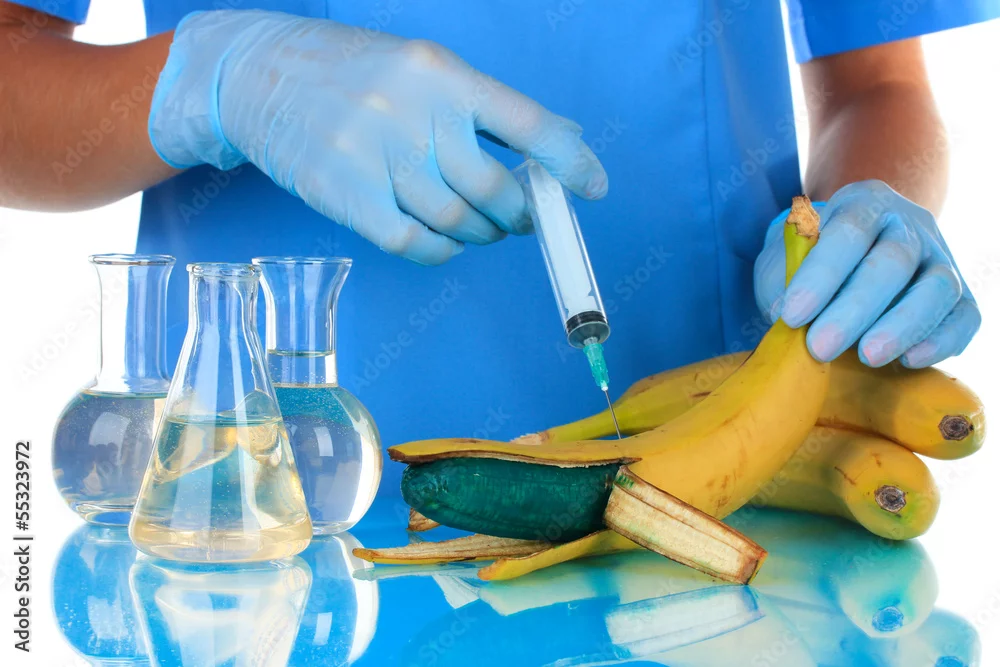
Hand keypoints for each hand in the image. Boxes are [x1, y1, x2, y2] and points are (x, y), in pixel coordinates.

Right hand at [148, 10, 606, 264]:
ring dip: (482, 234)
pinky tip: (442, 240)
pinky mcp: (347, 199)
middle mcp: (415, 115)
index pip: (528, 124)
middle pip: (495, 190)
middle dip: (520, 213)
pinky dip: (441, 251)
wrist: (257, 75)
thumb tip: (558, 142)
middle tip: (520, 216)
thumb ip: (482, 107)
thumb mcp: (421, 67)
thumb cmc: (352, 72)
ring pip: (458, 222)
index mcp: (443, 74)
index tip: (594, 187)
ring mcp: (378, 159)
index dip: (570, 162)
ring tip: (480, 226)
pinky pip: (415, 244)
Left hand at [754, 180, 979, 366]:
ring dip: (902, 326)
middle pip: (894, 260)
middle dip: (855, 308)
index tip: (792, 315)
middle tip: (820, 347)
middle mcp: (909, 225)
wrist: (853, 265)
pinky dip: (941, 340)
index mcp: (863, 204)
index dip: (821, 274)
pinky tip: (909, 361)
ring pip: (938, 287)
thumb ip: (781, 275)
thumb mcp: (785, 257)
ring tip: (867, 357)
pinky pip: (966, 316)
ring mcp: (941, 258)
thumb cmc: (811, 264)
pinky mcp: (960, 296)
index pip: (848, 231)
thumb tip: (784, 311)